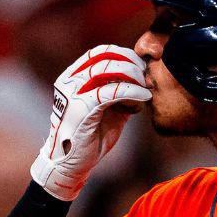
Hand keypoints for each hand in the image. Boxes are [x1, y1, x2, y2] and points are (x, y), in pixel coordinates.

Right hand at [30, 45, 149, 200]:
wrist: (70, 164)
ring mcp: (73, 93)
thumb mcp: (106, 109)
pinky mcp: (82, 108)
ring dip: (132, 76)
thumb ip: (119, 93)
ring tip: (145, 89)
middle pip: (105, 56)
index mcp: (72, 77)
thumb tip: (142, 81)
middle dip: (131, 63)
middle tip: (146, 77)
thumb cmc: (89, 137)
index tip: (140, 67)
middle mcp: (70, 81)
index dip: (124, 54)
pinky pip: (111, 92)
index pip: (100, 52)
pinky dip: (131, 92)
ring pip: (108, 69)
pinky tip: (143, 98)